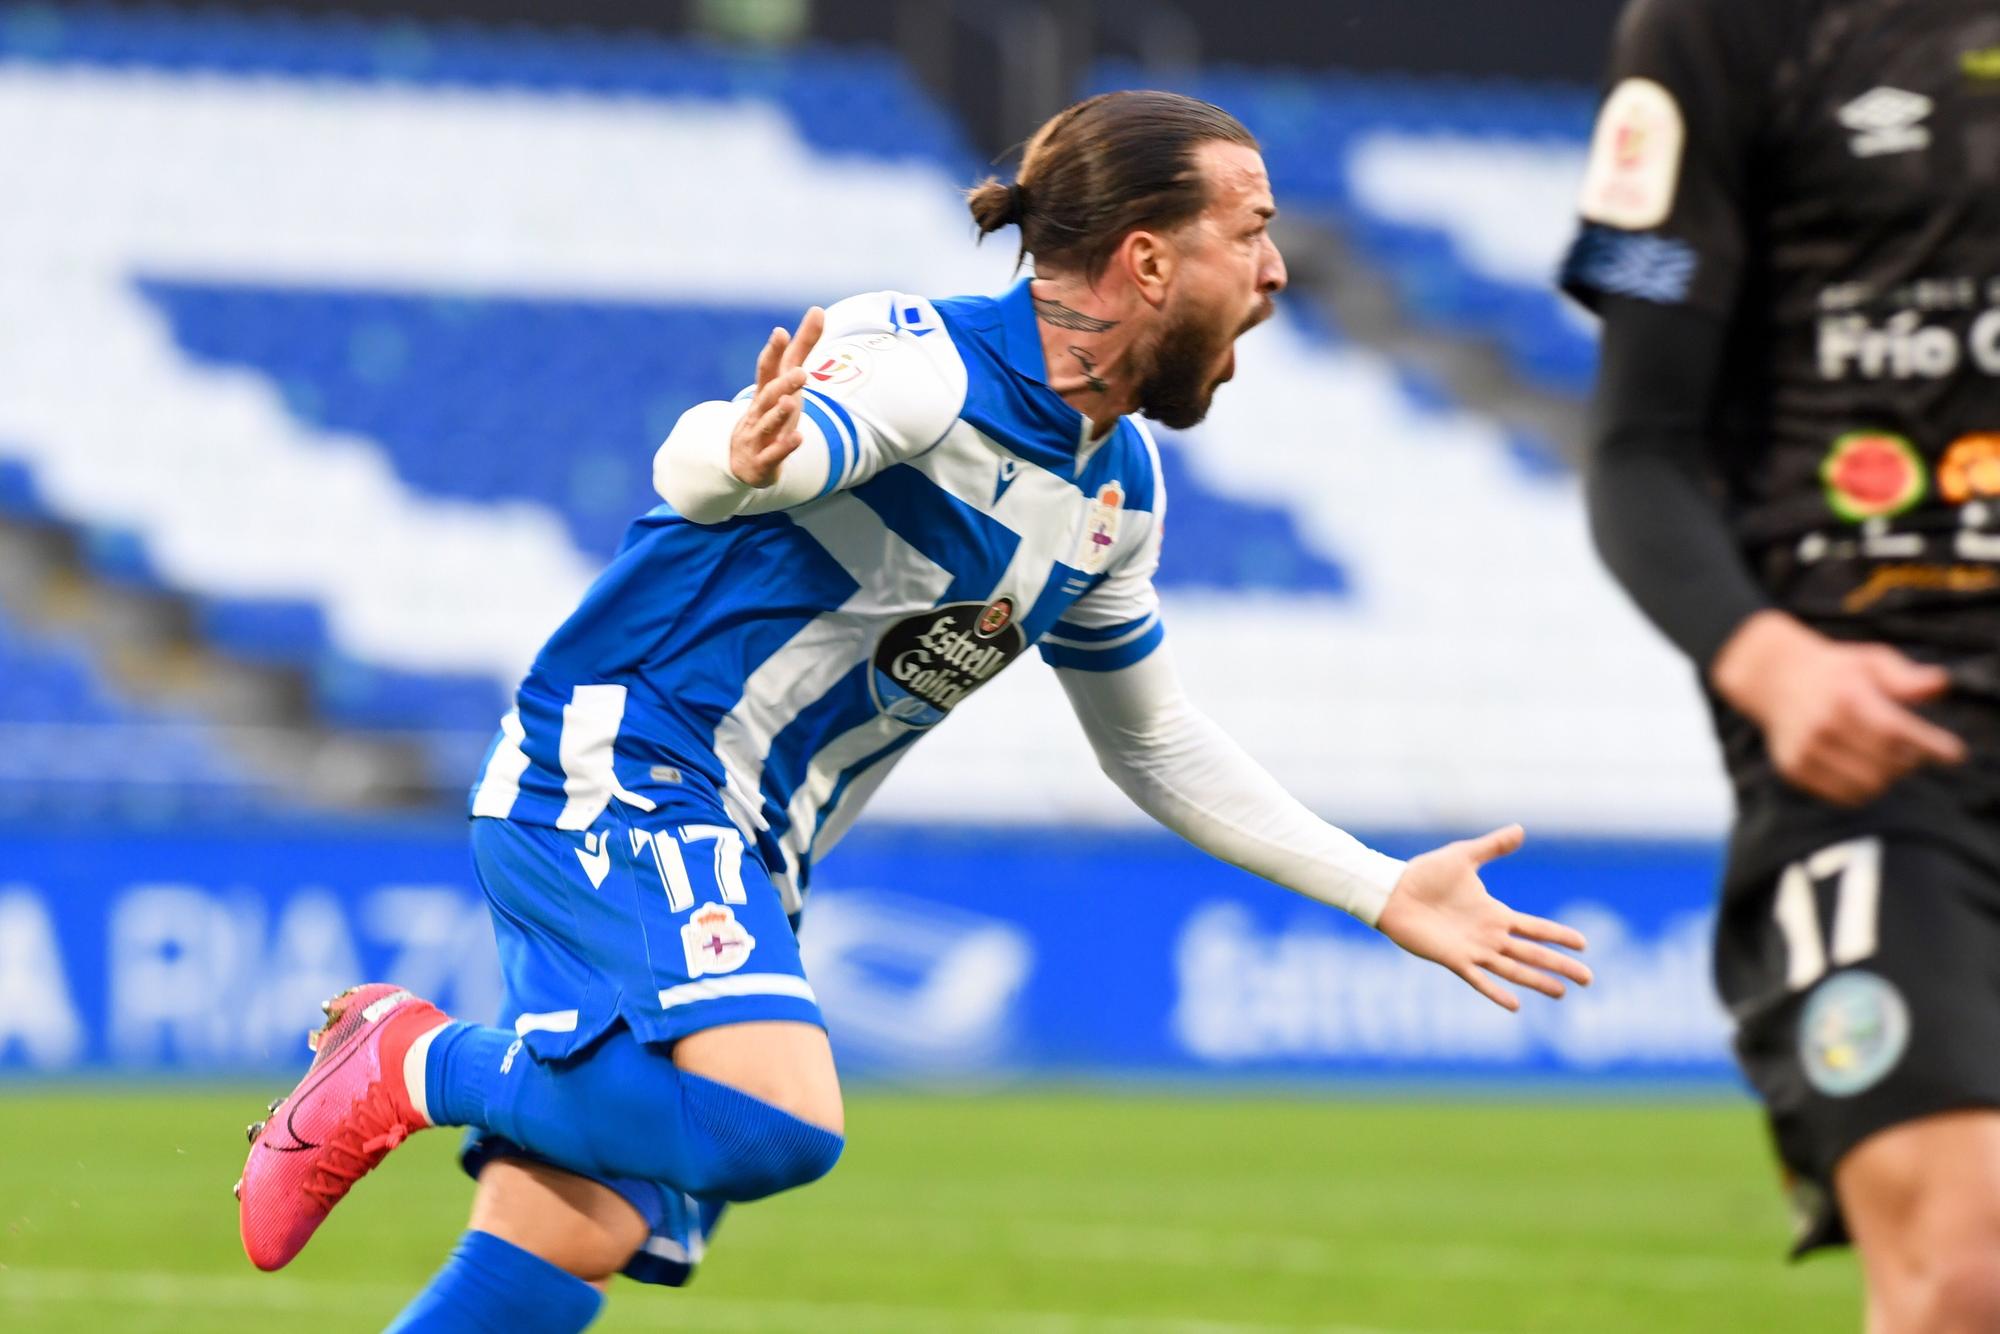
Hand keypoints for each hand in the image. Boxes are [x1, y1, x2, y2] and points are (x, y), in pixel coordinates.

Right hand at [729, 307, 825, 487]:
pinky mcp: (763, 462)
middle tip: (801, 373)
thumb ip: (802, 347)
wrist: (745, 461)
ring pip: (767, 424)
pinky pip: (773, 455)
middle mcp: (759, 411)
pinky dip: (784, 447)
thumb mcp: (786, 381)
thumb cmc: (771, 412)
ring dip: (778, 414)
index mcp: (765, 391)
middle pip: (769, 395)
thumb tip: (818, 309)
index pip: (767, 369)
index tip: (780, 332)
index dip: (773, 352)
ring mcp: (758, 437)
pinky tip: (798, 438)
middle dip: (783, 385)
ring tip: (792, 401)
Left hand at [1375, 824, 1591, 1011]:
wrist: (1393, 891)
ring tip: (1561, 994)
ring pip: (1513, 969)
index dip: (1559, 935)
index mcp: (1495, 913)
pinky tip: (1516, 1004)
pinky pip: (1479, 979)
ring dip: (1538, 981)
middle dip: (1561, 965)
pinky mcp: (1453, 959)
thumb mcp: (1464, 856)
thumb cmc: (1425, 874)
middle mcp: (1489, 936)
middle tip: (1588, 979)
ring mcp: (1473, 950)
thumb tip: (1520, 829)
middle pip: (1533, 953)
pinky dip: (1496, 992)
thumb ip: (1493, 847)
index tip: (1584, 944)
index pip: (1536, 928)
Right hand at [1710, 610, 1966, 805]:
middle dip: (1910, 759)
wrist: (1774, 678)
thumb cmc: (1835, 670)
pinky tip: (1864, 768)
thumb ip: (1906, 677)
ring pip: (1868, 786)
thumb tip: (1939, 686)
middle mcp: (1821, 726)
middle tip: (1912, 748)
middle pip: (1887, 762)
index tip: (1952, 753)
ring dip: (1887, 776)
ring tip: (1886, 758)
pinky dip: (1863, 788)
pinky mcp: (1794, 769)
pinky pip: (1844, 796)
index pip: (1895, 731)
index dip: (1929, 745)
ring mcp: (1805, 750)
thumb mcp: (1871, 660)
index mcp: (1844, 696)